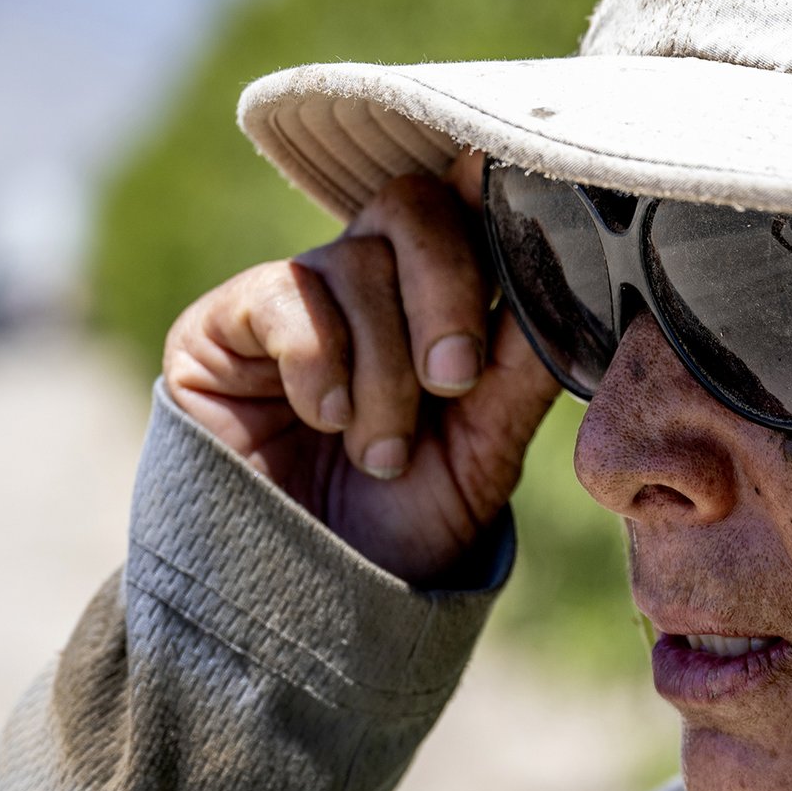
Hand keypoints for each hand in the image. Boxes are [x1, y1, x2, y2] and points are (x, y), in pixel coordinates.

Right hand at [161, 158, 559, 584]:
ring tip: (379, 453)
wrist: (311, 601)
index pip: (466, 210)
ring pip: (357, 264)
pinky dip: (319, 367)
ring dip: (384, 372)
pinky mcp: (223, 326)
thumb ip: (521, 367)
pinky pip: (285, 300)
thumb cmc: (404, 525)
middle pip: (413, 209)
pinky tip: (325, 422)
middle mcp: (366, 283)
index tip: (524, 190)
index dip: (494, 194)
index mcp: (438, 300)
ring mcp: (294, 298)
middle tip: (454, 380)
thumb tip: (568, 282)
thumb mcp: (485, 453)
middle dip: (447, 292)